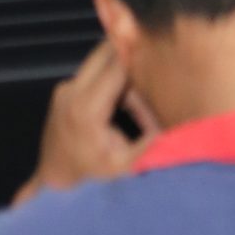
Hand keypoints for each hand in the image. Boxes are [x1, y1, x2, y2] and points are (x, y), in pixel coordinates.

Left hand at [24, 42, 155, 197]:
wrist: (54, 182)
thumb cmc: (92, 177)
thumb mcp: (127, 165)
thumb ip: (152, 141)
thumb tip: (180, 123)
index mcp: (87, 108)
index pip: (117, 65)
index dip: (140, 56)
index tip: (162, 55)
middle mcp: (71, 90)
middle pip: (106, 52)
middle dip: (132, 57)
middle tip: (154, 71)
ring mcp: (65, 87)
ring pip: (101, 60)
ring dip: (121, 71)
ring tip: (135, 102)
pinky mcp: (65, 89)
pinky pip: (93, 73)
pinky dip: (111, 80)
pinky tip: (121, 104)